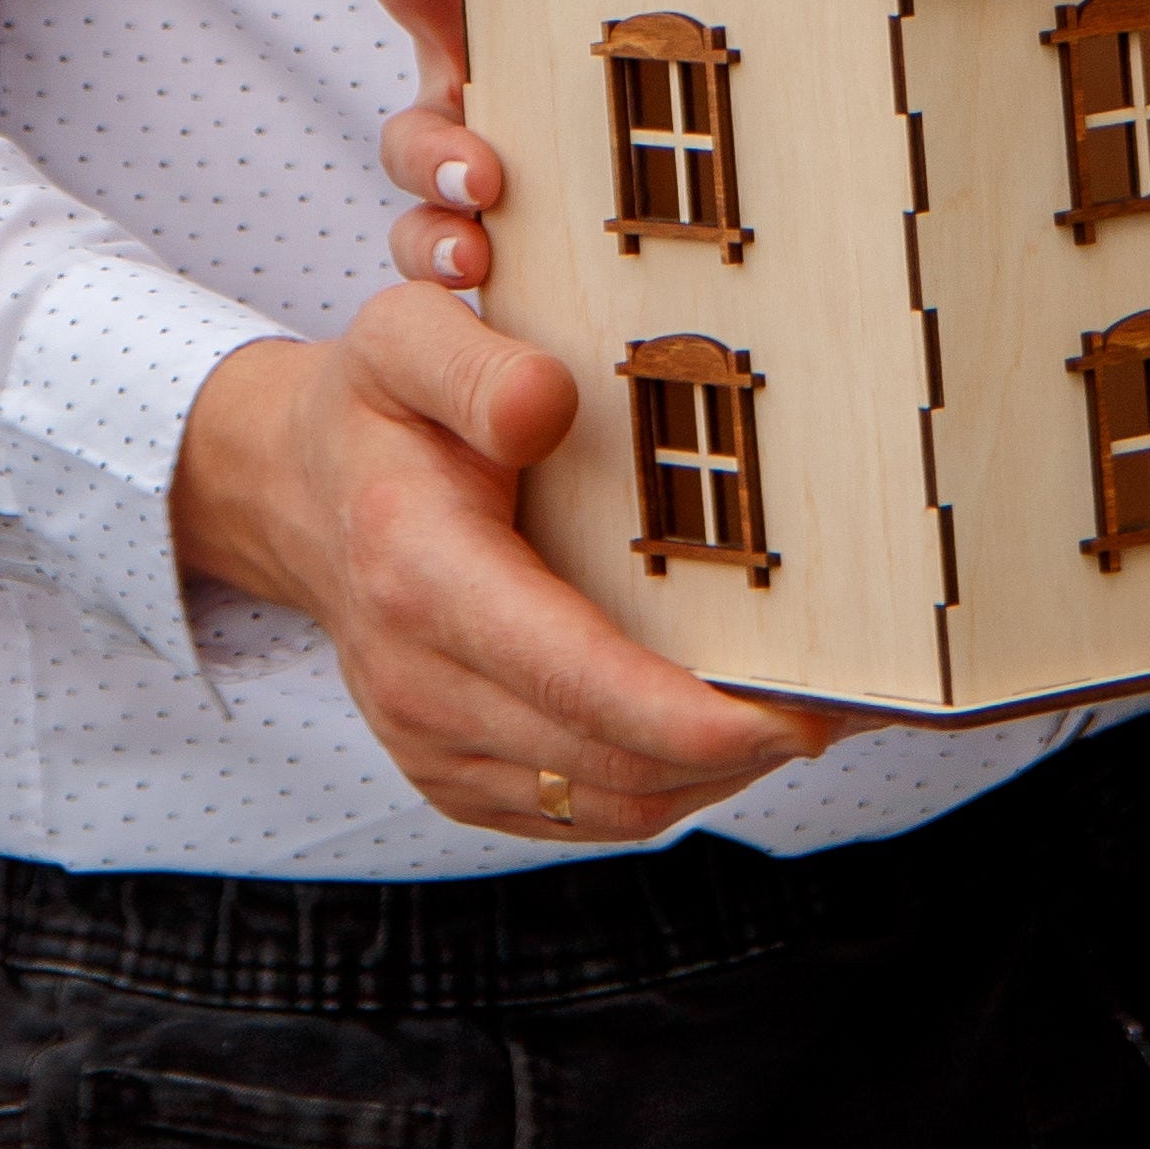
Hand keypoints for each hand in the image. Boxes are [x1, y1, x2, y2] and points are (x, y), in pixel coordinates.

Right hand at [161, 0, 836, 843]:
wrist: (297, 493)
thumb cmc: (372, 407)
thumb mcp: (400, 339)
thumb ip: (471, 364)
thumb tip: (550, 404)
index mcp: (416, 573)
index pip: (572, 677)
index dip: (691, 714)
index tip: (794, 711)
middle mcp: (417, 682)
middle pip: (609, 762)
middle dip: (738, 747)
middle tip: (852, 698)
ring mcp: (432, 743)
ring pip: (609, 802)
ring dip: (716, 774)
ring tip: (813, 710)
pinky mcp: (455, 775)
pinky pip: (583, 809)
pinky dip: (668, 782)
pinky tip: (729, 724)